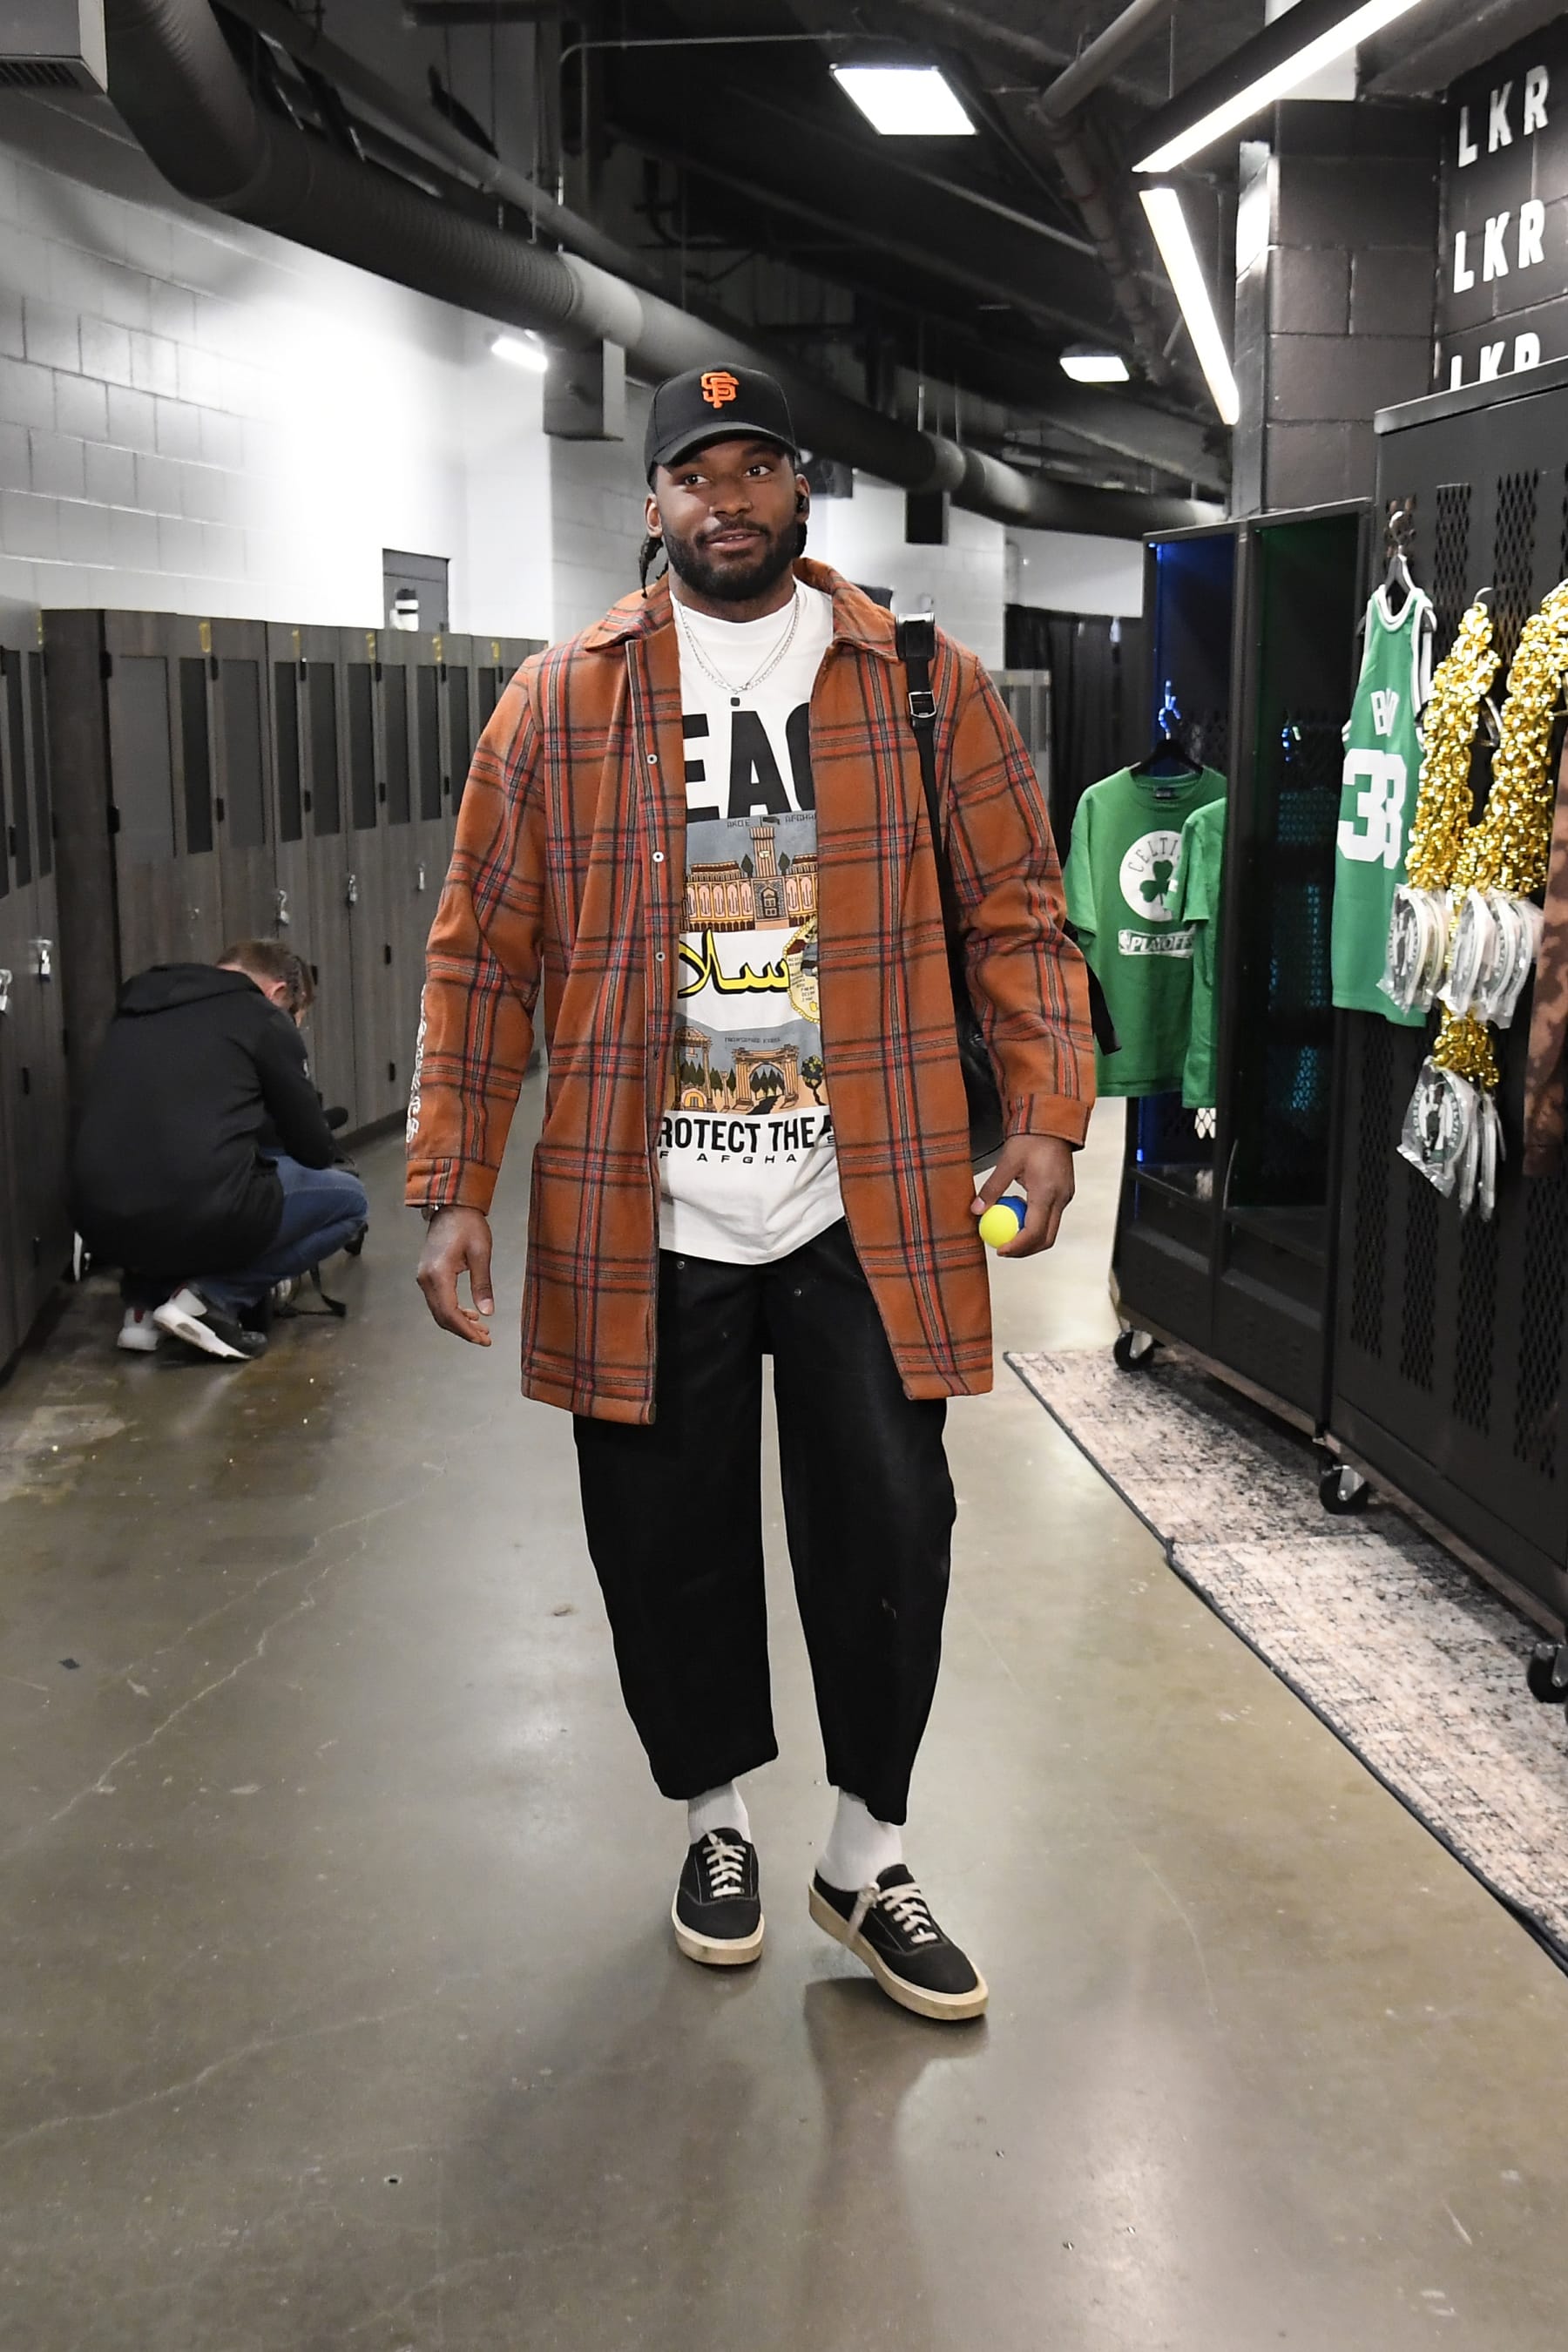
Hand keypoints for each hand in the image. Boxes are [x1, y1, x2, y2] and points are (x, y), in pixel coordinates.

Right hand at [417, 1206, 495, 1343]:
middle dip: (463, 1331)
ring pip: (439, 1310)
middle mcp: (426, 1279)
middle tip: (485, 1339)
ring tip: (482, 1329)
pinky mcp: (427, 1275)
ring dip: (459, 1322)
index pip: (449, 1313)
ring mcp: (424, 1277)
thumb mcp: (481, 1253)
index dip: (465, 1330)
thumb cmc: (468, 1225)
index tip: (482, 1339)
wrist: (451, 1206)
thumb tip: (488, 1313)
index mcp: (438, 1274)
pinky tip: (470, 1314)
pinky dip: (453, 1311)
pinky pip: (438, 1300)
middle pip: (442, 1316)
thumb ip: (483, 1284)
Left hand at [972, 1135, 1074, 1258]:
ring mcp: (1065, 1197)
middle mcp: (1061, 1198)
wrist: (1052, 1122)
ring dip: (1030, 1238)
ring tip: (1008, 1234)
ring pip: (1051, 1230)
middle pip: (1046, 1239)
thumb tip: (976, 1210)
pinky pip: (1051, 1218)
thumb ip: (992, 1188)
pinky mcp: (1065, 1193)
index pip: (1034, 1232)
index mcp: (1047, 1192)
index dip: (1017, 1246)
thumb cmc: (1030, 1138)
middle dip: (1025, 1250)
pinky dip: (1035, 1223)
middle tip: (1003, 1250)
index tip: (1000, 1250)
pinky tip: (1018, 1215)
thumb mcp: (1007, 1162)